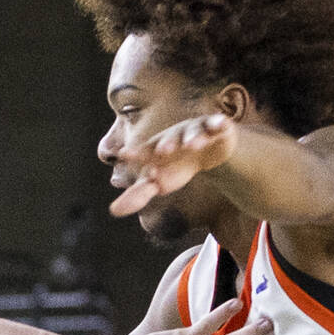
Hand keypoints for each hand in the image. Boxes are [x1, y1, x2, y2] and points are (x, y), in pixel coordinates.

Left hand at [111, 113, 238, 218]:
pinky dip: (218, 123)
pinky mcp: (214, 128)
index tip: (124, 155)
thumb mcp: (158, 181)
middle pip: (169, 139)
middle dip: (167, 143)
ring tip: (193, 144)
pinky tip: (220, 125)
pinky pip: (217, 124)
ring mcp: (195, 130)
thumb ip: (138, 195)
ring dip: (193, 137)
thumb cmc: (176, 166)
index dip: (136, 154)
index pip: (144, 151)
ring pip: (193, 132)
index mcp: (157, 148)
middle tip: (163, 150)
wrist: (206, 149)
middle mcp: (174, 136)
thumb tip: (113, 211)